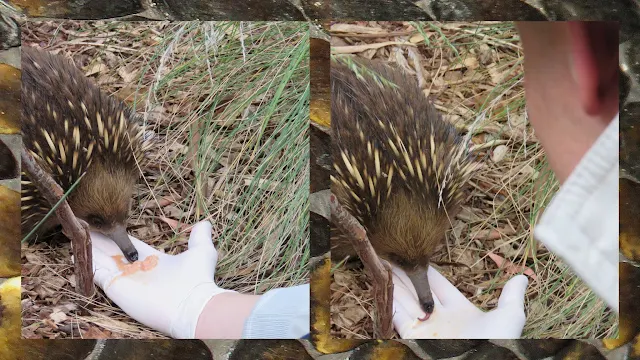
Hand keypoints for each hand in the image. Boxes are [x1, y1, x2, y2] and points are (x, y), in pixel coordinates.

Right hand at [88, 220, 234, 338]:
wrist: (192, 304)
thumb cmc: (198, 278)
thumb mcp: (201, 251)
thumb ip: (200, 236)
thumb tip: (204, 223)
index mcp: (152, 260)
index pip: (128, 246)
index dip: (116, 237)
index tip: (105, 226)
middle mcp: (136, 270)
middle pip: (111, 253)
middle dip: (98, 241)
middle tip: (84, 226)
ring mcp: (125, 279)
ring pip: (102, 262)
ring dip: (89, 249)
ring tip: (76, 235)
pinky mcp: (117, 288)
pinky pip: (97, 275)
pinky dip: (87, 264)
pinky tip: (77, 253)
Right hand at [392, 265, 527, 338]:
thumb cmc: (497, 344)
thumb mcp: (508, 317)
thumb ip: (511, 297)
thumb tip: (522, 277)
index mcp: (460, 312)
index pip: (439, 286)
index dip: (427, 271)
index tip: (417, 255)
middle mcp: (439, 319)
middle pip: (418, 290)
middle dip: (407, 273)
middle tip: (395, 254)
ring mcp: (424, 328)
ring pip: (405, 300)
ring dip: (395, 282)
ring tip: (384, 261)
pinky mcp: (412, 337)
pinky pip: (397, 315)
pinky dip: (390, 299)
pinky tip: (384, 282)